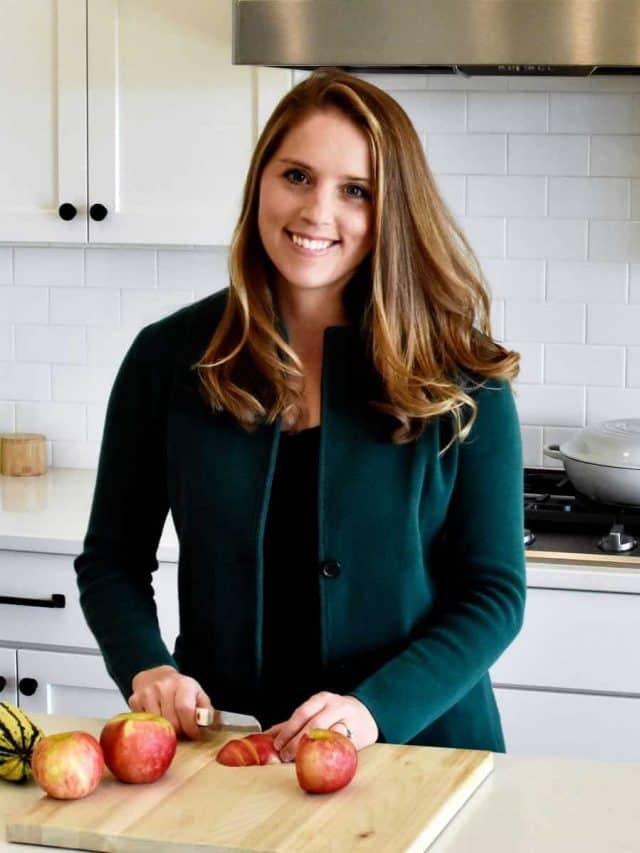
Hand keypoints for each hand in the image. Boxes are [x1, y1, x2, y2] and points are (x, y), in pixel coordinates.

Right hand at [128, 665, 212, 739]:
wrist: (155, 676)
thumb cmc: (179, 688)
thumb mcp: (197, 693)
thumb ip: (206, 709)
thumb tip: (212, 724)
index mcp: (182, 684)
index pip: (185, 710)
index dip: (190, 727)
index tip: (194, 734)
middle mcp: (163, 686)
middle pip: (171, 721)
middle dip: (179, 732)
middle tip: (182, 732)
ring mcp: (147, 693)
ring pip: (157, 726)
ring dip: (165, 732)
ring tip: (170, 726)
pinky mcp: (134, 701)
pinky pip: (144, 724)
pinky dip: (151, 728)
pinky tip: (157, 722)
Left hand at [263, 692, 377, 761]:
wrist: (366, 714)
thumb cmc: (333, 714)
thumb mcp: (315, 711)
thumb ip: (292, 723)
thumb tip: (267, 735)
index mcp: (322, 699)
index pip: (302, 713)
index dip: (288, 730)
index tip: (278, 745)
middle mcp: (336, 706)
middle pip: (314, 724)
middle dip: (297, 742)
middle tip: (285, 756)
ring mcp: (349, 720)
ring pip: (329, 735)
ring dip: (312, 750)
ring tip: (299, 760)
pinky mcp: (358, 736)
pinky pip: (341, 746)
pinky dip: (328, 754)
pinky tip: (319, 761)